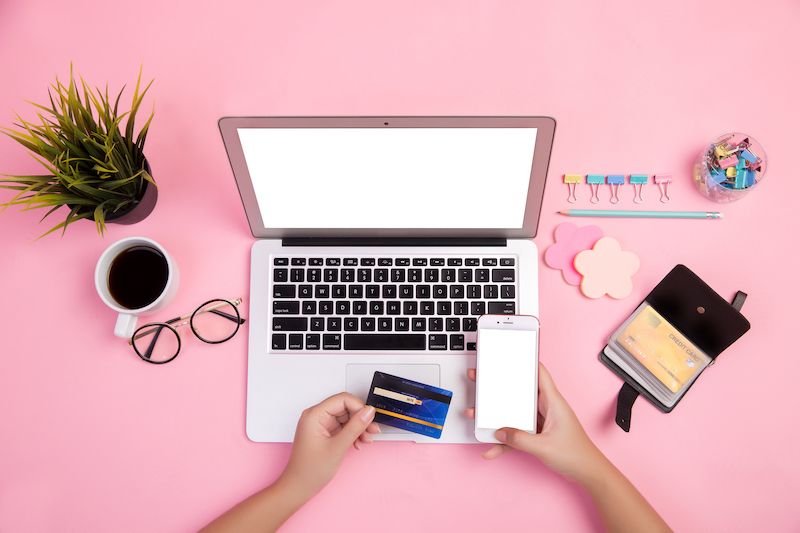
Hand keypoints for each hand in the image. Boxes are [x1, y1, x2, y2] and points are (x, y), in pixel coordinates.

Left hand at [278, 392, 379, 498]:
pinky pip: (343, 427)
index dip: (359, 407)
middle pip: (346, 407)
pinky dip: (353, 434)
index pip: (342, 399)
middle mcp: (316, 416)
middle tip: (372, 432)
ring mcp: (321, 424)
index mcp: (315, 415)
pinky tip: (358, 443)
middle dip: (361, 419)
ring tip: (366, 440)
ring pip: (347, 418)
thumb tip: (369, 411)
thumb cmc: (310, 471)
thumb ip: (355, 427)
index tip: (370, 420)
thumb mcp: (337, 447)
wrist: (299, 488)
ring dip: (359, 428)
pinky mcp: (324, 433)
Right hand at [467, 363, 604, 482]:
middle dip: (500, 388)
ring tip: (477, 414)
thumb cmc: (576, 455)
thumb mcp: (544, 446)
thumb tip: (499, 432)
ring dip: (497, 416)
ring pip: (515, 413)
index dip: (525, 361)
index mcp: (553, 402)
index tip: (508, 353)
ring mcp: (541, 421)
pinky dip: (504, 440)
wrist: (587, 473)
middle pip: (520, 392)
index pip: (539, 373)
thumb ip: (519, 440)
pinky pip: (516, 433)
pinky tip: (492, 449)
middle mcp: (546, 408)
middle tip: (482, 380)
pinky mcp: (537, 434)